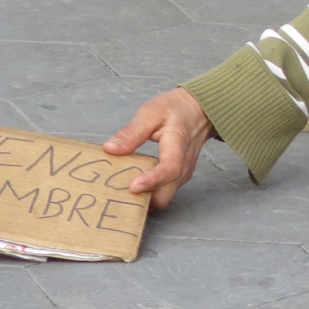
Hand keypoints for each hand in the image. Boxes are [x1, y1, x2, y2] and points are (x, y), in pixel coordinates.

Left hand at [105, 88, 212, 208]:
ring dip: (146, 198)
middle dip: (144, 199)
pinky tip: (135, 186)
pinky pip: (165, 192)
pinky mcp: (180, 176)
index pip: (170, 167)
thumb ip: (131, 132)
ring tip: (122, 192)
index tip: (133, 187)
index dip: (152, 180)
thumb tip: (110, 149)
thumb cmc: (175, 109)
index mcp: (178, 142)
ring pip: (165, 196)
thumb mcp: (151, 112)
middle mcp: (185, 163)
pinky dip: (150, 193)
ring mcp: (184, 172)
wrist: (199, 109)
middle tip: (119, 194)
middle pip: (167, 193)